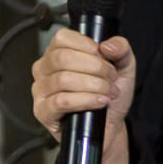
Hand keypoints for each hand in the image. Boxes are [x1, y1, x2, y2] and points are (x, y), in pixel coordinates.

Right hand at [31, 28, 137, 163]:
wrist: (110, 125)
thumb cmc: (109, 94)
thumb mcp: (122, 67)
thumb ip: (121, 49)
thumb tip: (107, 45)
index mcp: (57, 52)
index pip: (62, 38)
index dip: (88, 46)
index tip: (105, 58)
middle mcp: (44, 68)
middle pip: (63, 58)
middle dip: (95, 68)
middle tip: (110, 79)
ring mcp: (40, 90)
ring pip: (63, 80)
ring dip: (93, 86)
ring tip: (108, 92)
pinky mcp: (42, 111)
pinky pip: (61, 101)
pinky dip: (85, 100)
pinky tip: (99, 102)